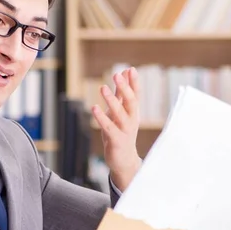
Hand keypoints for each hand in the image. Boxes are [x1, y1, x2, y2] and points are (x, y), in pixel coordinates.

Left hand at [92, 67, 141, 191]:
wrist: (124, 160)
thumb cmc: (121, 132)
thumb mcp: (121, 112)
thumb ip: (122, 94)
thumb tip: (124, 74)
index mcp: (133, 112)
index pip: (136, 95)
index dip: (134, 83)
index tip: (131, 69)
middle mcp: (132, 120)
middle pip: (131, 102)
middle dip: (124, 88)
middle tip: (117, 74)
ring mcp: (125, 130)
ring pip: (120, 114)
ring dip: (112, 100)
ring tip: (103, 88)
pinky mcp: (116, 140)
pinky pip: (109, 127)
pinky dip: (102, 118)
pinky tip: (94, 108)